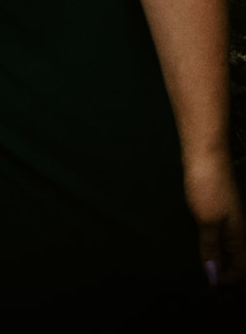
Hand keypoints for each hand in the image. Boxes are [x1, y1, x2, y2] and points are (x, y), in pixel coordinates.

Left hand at [184, 155, 245, 284]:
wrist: (205, 152)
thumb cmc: (208, 186)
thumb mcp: (207, 221)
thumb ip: (210, 248)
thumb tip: (213, 274)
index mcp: (238, 233)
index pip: (242, 265)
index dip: (228, 277)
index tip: (210, 282)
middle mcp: (236, 224)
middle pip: (234, 254)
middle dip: (221, 266)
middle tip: (202, 273)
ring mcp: (226, 211)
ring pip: (225, 240)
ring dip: (213, 250)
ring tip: (195, 256)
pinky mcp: (216, 200)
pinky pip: (216, 226)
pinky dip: (207, 235)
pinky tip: (193, 233)